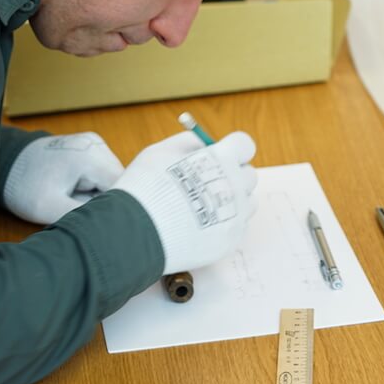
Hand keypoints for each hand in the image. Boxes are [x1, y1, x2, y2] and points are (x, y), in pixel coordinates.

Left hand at [2, 132, 124, 224]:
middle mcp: (96, 144)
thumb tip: (110, 223)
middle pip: (119, 179)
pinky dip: (94, 182)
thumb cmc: (24, 186)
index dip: (114, 205)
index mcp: (90, 157)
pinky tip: (75, 187)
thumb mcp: (50, 208)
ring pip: (112, 175)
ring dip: (99, 190)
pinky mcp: (89, 145)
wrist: (5, 164)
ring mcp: (93, 142)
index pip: (122, 185)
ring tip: (73, 196)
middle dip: (104, 197)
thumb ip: (84, 214)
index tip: (99, 218)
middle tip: (77, 206)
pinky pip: (102, 168)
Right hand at [111, 131, 257, 273]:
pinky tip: (199, 227)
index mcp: (222, 159)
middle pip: (249, 175)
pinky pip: (236, 227)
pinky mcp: (230, 240)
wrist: (134, 235)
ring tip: (202, 207)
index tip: (221, 156)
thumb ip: (187, 143)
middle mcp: (236, 186)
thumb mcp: (160, 152)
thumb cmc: (144, 189)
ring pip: (246, 203)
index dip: (232, 149)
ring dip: (231, 202)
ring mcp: (236, 216)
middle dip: (232, 176)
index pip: (244, 145)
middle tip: (208, 184)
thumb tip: (203, 143)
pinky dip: (223, 226)